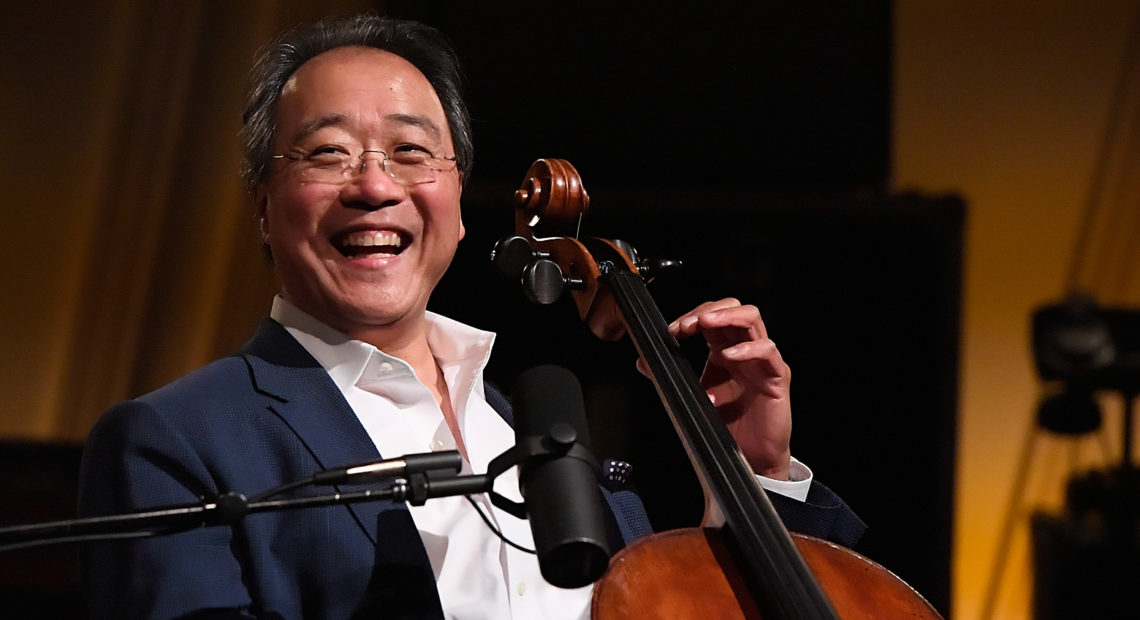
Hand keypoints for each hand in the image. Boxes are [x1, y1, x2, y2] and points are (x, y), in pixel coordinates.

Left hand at [639, 299, 791, 479]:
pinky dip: (748, 349)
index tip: (673, 329)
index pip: (712, 317)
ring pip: (752, 319)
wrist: (747, 460)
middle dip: (709, 310)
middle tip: (687, 324)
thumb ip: (669, 377)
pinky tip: (729, 356)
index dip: (693, 316)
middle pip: (734, 309)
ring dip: (727, 316)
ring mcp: (761, 361)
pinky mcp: (776, 377)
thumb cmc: (725, 428)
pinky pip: (768, 352)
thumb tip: (643, 361)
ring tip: (704, 323)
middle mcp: (743, 351)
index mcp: (723, 351)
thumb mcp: (690, 397)